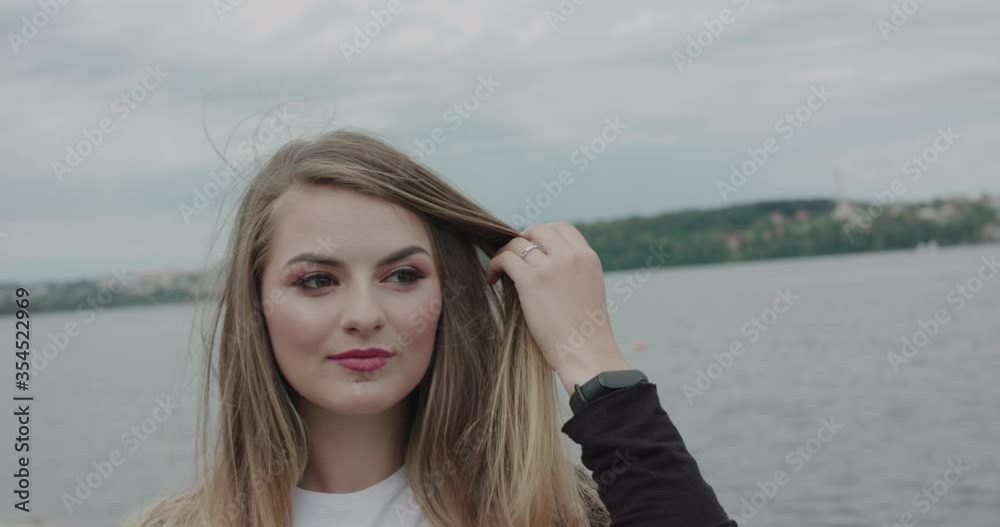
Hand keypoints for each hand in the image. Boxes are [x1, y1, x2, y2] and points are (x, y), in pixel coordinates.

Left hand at [485, 222, 630, 394]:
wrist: (586, 352)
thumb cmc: (584, 331)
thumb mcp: (589, 289)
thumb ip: (572, 270)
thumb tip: (543, 260)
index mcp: (588, 258)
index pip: (562, 228)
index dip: (542, 235)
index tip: (532, 248)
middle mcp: (571, 256)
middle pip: (538, 229)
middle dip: (522, 240)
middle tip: (513, 258)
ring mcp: (552, 266)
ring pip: (518, 243)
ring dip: (505, 253)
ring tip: (499, 270)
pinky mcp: (532, 280)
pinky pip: (506, 259)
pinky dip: (494, 265)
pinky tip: (492, 279)